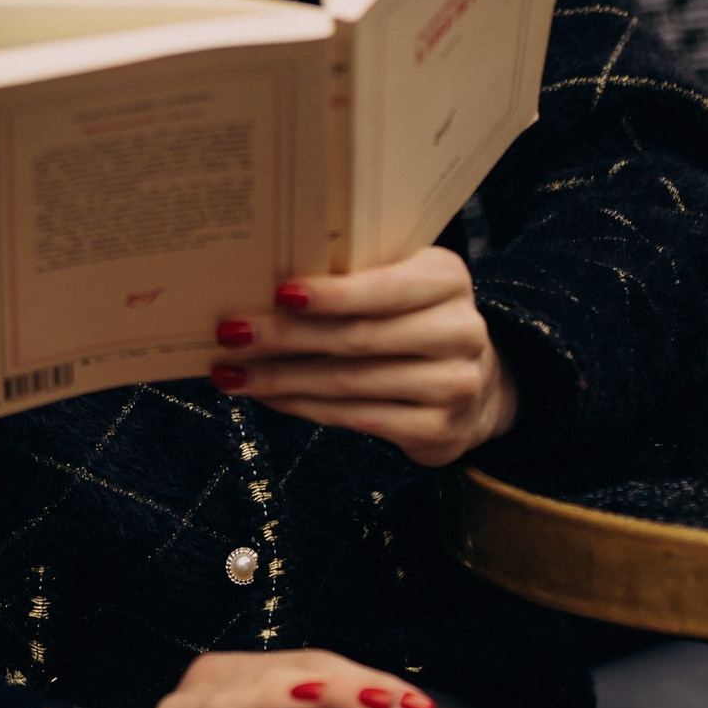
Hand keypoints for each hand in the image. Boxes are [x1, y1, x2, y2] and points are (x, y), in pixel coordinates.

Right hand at [28, 646, 435, 707]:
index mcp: (239, 681)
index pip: (313, 667)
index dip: (367, 681)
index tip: (422, 706)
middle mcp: (205, 695)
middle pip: (280, 676)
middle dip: (342, 686)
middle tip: (397, 702)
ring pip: (223, 707)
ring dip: (268, 700)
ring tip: (315, 697)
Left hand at [206, 246, 516, 468]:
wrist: (476, 381)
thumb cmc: (414, 317)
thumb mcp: (401, 282)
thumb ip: (355, 276)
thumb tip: (264, 286)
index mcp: (447, 279)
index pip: (386, 288)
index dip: (332, 295)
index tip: (277, 293)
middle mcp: (460, 331)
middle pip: (358, 338)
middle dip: (285, 337)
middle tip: (231, 334)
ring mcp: (454, 385)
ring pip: (350, 383)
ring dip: (282, 379)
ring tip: (233, 373)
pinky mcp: (439, 430)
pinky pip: (356, 418)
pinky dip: (304, 407)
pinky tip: (269, 396)